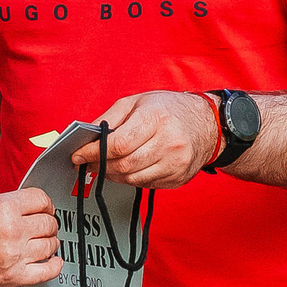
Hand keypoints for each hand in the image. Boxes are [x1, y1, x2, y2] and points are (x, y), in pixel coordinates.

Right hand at [0, 186, 62, 286]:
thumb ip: (5, 207)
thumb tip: (24, 209)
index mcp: (3, 208)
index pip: (41, 199)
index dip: (45, 203)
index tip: (43, 207)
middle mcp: (12, 231)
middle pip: (49, 222)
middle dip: (48, 222)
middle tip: (42, 225)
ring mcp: (15, 256)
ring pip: (51, 245)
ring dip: (50, 242)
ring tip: (43, 242)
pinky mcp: (13, 277)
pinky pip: (48, 271)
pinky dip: (54, 265)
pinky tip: (50, 261)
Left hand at [71, 90, 219, 189]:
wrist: (208, 124)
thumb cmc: (170, 109)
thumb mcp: (137, 101)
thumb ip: (110, 118)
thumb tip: (87, 136)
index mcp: (156, 119)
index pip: (118, 144)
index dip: (93, 152)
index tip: (78, 155)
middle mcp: (169, 142)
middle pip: (123, 165)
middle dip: (100, 166)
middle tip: (88, 162)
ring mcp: (175, 163)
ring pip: (132, 179)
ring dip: (113, 175)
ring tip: (105, 165)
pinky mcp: (178, 178)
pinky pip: (145, 184)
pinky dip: (130, 179)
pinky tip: (127, 168)